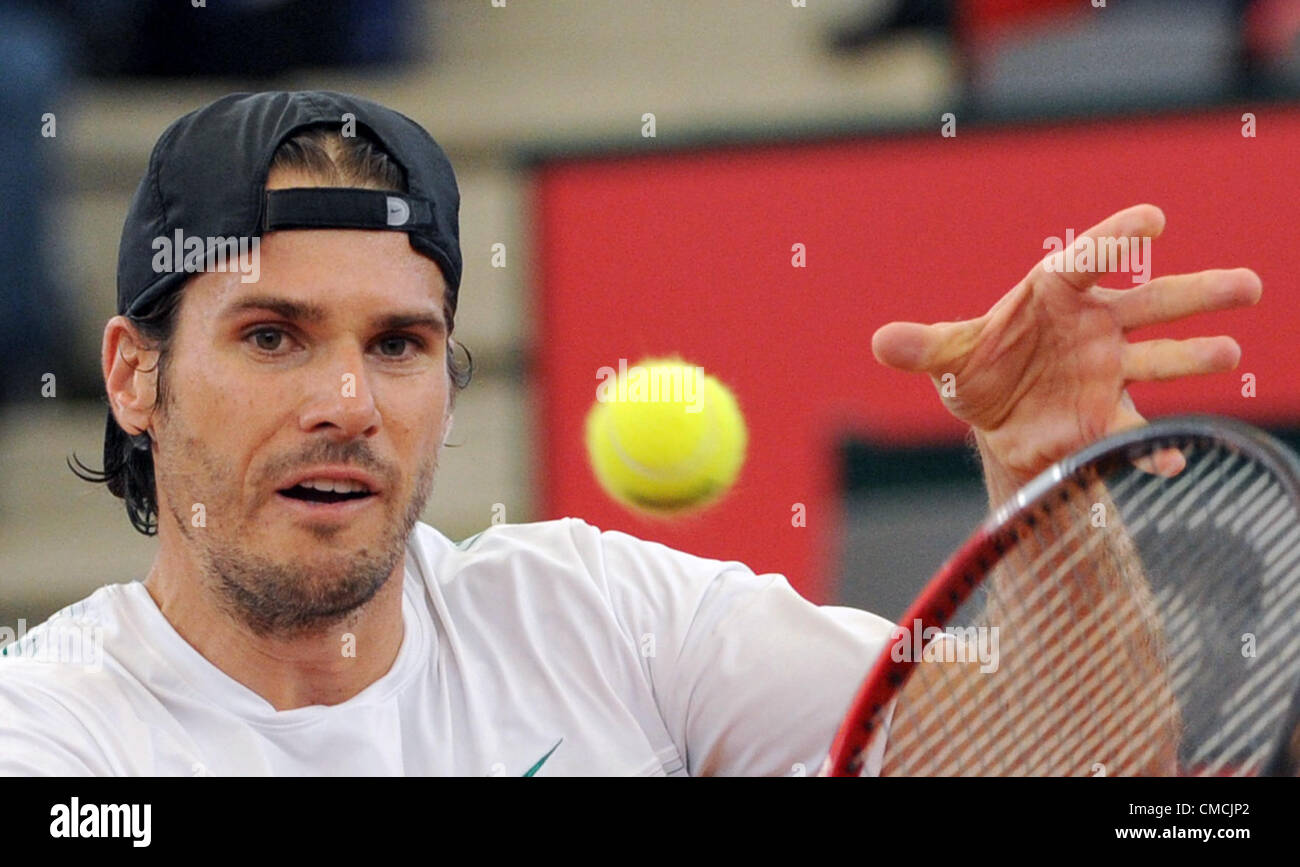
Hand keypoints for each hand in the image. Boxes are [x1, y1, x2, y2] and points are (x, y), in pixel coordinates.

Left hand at [871, 204, 1260, 487]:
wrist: (993, 416)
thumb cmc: (976, 369)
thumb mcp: (948, 358)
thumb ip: (923, 348)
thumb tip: (882, 341)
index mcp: (1053, 294)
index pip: (1087, 260)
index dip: (1117, 238)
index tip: (1152, 219)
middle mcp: (1094, 324)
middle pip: (1152, 302)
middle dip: (1199, 293)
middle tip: (1247, 286)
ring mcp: (1110, 367)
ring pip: (1163, 358)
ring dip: (1196, 357)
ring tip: (1230, 352)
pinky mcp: (1109, 413)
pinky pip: (1136, 431)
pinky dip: (1153, 449)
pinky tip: (1172, 462)